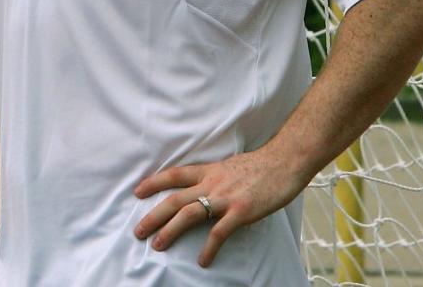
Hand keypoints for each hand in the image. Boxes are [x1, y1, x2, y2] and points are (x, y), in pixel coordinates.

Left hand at [132, 148, 306, 266]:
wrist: (285, 161)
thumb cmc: (261, 164)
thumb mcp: (230, 165)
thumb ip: (215, 176)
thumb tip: (205, 184)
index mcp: (209, 171)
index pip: (174, 175)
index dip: (154, 182)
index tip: (137, 191)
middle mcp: (212, 183)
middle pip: (174, 199)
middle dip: (153, 215)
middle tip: (138, 231)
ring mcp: (225, 197)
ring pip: (189, 214)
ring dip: (170, 231)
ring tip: (158, 245)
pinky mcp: (241, 211)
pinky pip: (220, 232)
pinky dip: (209, 248)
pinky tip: (202, 260)